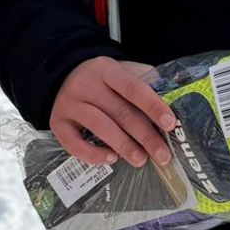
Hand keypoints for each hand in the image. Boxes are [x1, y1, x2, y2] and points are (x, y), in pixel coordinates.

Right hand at [50, 56, 176, 168]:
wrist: (63, 75)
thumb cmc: (103, 79)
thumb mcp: (123, 71)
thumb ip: (145, 82)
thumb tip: (172, 103)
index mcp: (107, 69)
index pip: (133, 87)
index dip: (152, 106)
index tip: (170, 123)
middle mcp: (86, 84)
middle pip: (119, 112)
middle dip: (145, 135)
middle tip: (162, 154)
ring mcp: (69, 103)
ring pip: (99, 126)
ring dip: (123, 146)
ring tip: (141, 160)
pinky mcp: (57, 122)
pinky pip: (73, 143)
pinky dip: (92, 154)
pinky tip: (110, 159)